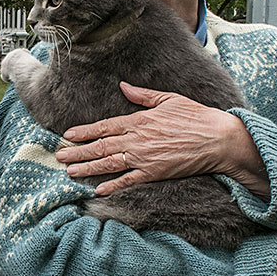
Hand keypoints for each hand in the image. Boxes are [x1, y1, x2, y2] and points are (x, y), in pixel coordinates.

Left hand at [54, 82, 269, 197]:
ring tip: (70, 172)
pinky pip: (129, 180)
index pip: (104, 126)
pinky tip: (98, 189)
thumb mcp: (168, 99)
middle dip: (77, 152)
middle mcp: (136, 139)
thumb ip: (142, 95)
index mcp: (138, 120)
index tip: (68, 135)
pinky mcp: (154, 172)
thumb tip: (124, 86)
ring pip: (108, 164)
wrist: (217, 138)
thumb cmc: (195, 116)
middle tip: (59, 156)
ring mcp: (144, 157)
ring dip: (87, 168)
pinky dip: (113, 185)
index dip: (84, 131)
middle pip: (100, 146)